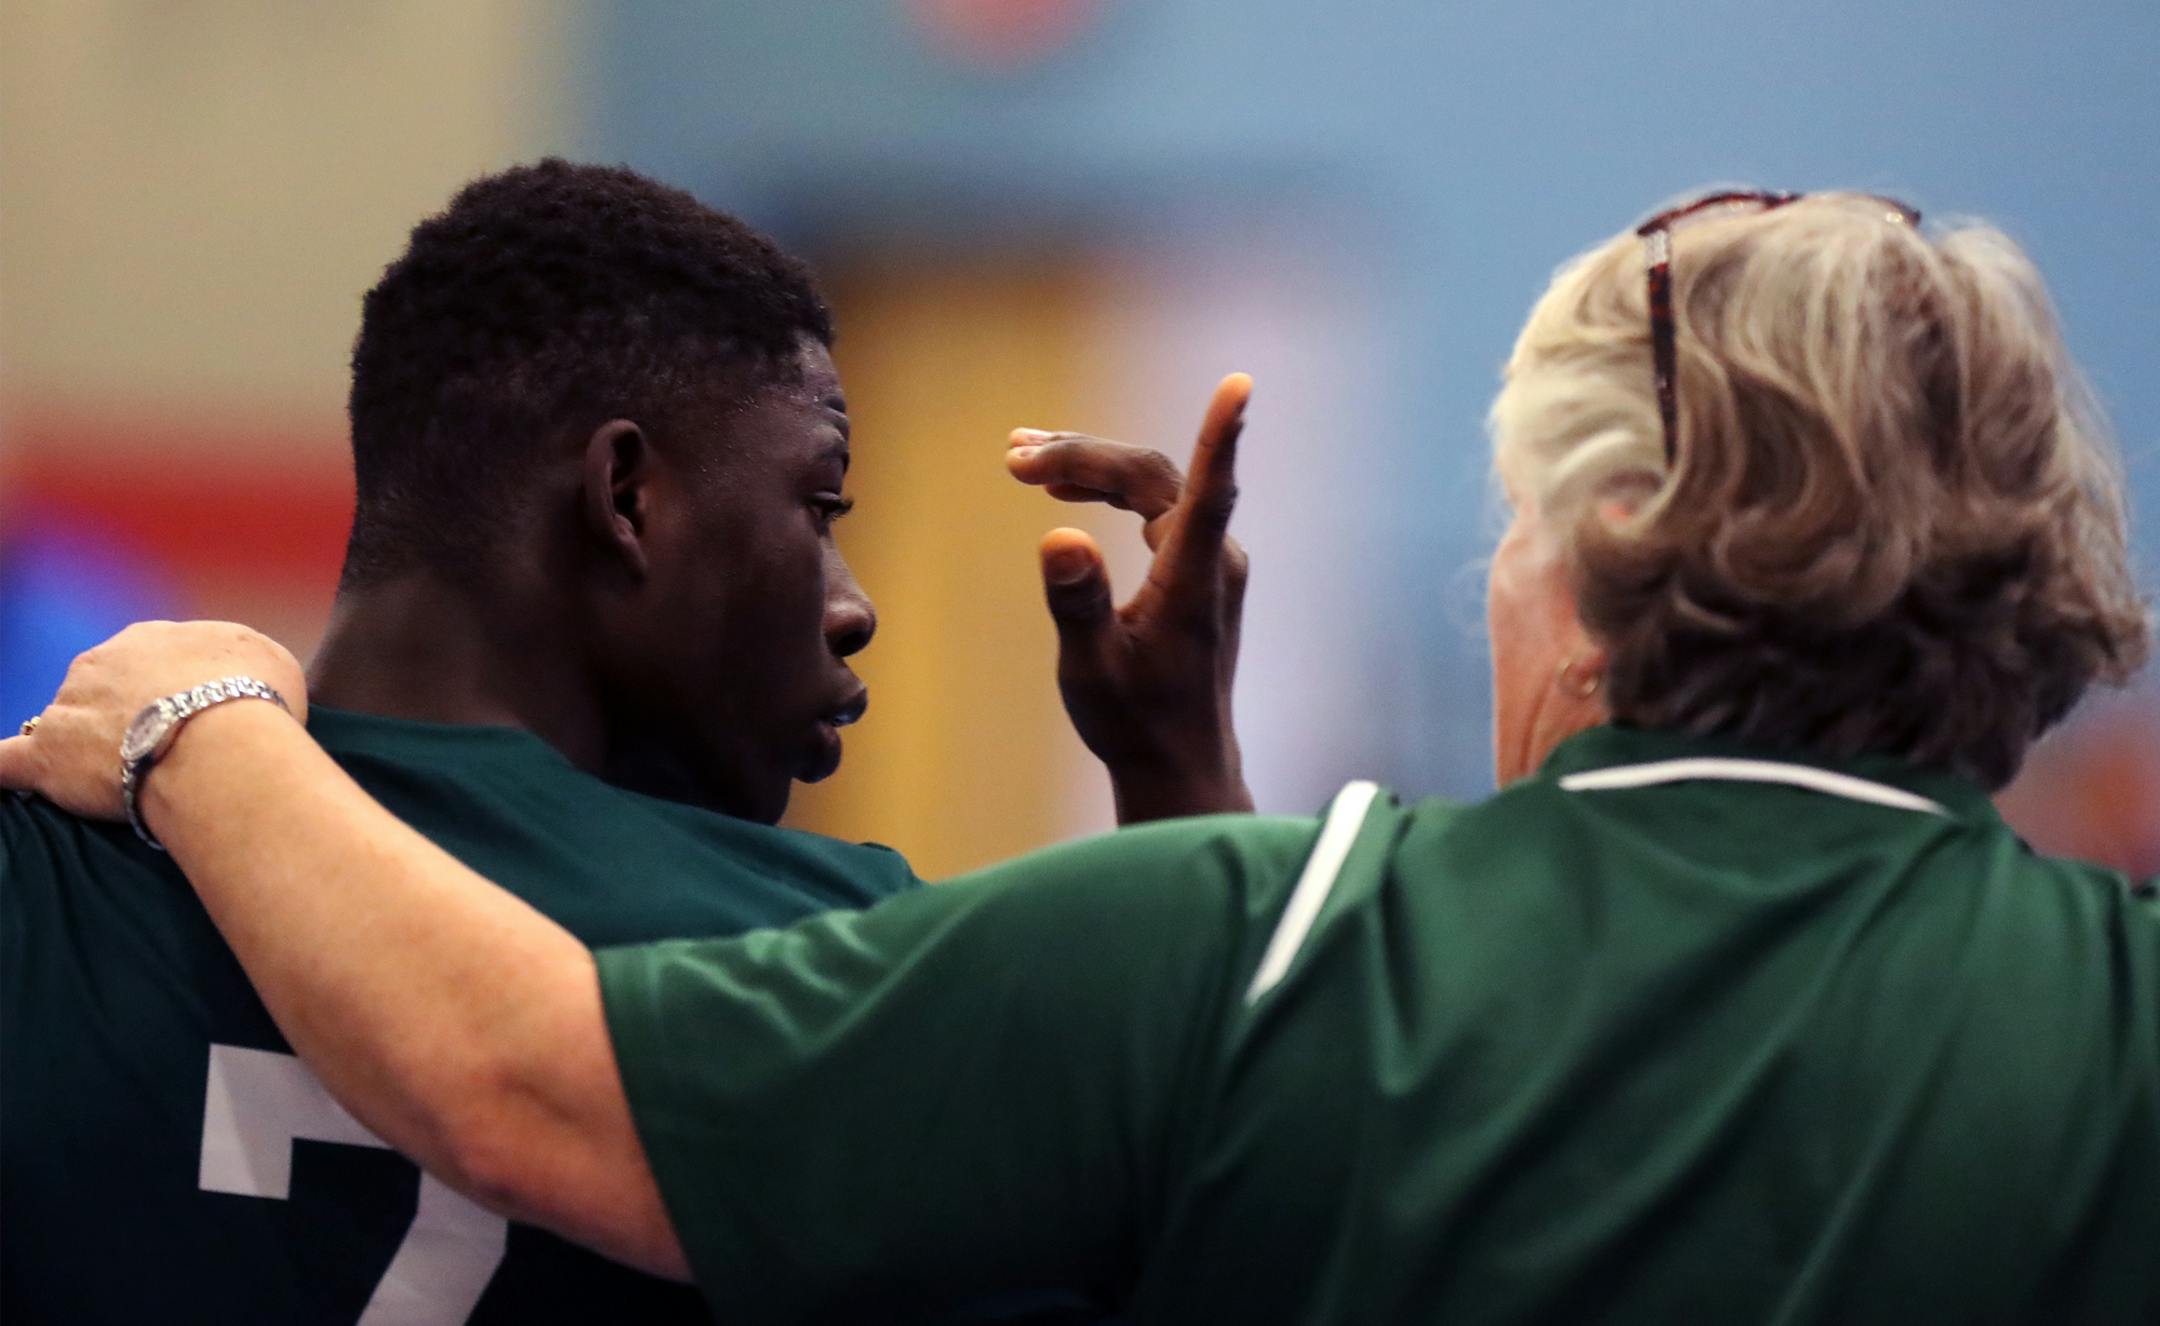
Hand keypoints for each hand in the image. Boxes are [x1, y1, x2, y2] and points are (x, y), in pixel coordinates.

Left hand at [0, 620, 307, 819]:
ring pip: (63, 724)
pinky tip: (9, 777)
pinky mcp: (45, 756)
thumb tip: (234, 675)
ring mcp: (66, 707)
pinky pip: (5, 763)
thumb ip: (238, 661)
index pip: (145, 664)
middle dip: (120, 717)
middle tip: (158, 753)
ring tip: (114, 780)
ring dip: (81, 746)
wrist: (221, 738)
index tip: (189, 721)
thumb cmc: (252, 698)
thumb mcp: (268, 657)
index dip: (166, 694)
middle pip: (99, 691)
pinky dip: (5, 770)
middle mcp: (100, 662)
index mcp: (149, 640)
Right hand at [1005, 373, 1253, 821]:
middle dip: (1084, 455)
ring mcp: (1211, 564)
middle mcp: (1213, 562)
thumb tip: (1058, 536)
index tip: (1241, 384)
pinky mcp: (1200, 572)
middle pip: (1152, 476)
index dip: (1221, 434)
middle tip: (1014, 456)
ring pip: (1153, 487)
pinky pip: (1158, 508)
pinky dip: (1111, 492)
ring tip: (1021, 461)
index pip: (1212, 489)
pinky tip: (1066, 493)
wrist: (1178, 765)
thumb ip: (1079, 603)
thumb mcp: (1092, 669)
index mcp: (1193, 578)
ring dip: (1091, 468)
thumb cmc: (1134, 723)